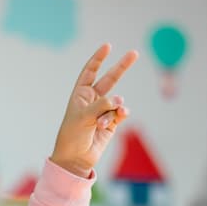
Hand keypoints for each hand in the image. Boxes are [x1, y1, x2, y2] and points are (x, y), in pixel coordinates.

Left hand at [50, 43, 137, 177]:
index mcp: (80, 94)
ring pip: (116, 101)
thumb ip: (102, 105)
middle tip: (134, 53)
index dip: (98, 58)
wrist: (75, 159)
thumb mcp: (83, 117)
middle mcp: (93, 100)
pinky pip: (121, 112)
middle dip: (121, 67)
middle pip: (110, 78)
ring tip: (100, 123)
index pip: (90, 71)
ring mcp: (104, 111)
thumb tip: (120, 100)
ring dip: (111, 111)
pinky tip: (119, 116)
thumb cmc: (72, 135)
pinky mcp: (112, 123)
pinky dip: (120, 114)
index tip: (108, 46)